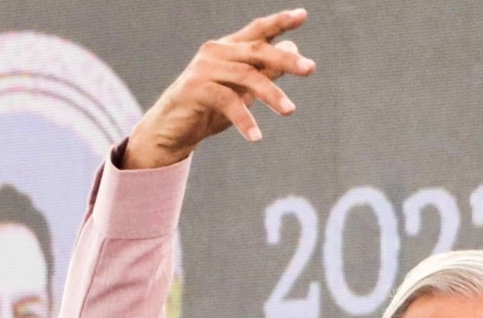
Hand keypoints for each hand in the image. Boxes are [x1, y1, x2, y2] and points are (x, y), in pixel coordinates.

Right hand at [123, 9, 315, 170]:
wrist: (172, 131)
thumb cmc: (208, 110)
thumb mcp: (242, 91)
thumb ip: (265, 70)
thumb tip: (293, 49)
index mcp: (228, 48)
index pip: (258, 31)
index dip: (280, 21)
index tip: (303, 15)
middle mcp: (216, 52)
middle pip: (257, 50)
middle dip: (286, 59)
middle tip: (310, 69)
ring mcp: (203, 68)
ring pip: (246, 76)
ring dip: (271, 94)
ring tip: (290, 111)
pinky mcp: (195, 88)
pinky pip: (227, 101)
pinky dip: (245, 119)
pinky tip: (256, 137)